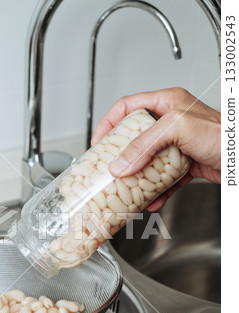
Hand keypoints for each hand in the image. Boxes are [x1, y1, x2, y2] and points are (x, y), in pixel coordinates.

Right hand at [92, 88, 220, 210]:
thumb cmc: (223, 134)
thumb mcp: (178, 128)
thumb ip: (146, 143)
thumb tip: (120, 163)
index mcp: (166, 103)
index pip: (126, 107)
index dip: (108, 123)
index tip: (98, 141)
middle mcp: (170, 122)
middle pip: (135, 137)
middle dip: (121, 155)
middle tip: (110, 167)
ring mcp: (177, 144)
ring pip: (148, 160)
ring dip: (137, 177)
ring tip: (127, 188)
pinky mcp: (185, 163)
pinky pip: (164, 178)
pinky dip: (157, 191)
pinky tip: (152, 200)